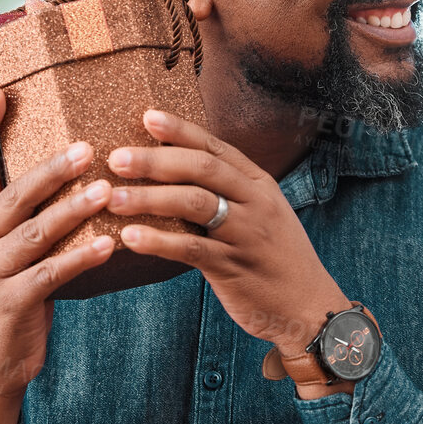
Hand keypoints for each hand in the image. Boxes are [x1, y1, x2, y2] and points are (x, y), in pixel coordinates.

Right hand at [0, 89, 114, 423]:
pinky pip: (51, 274)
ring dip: (74, 209)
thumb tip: (74, 184)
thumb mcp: (14, 261)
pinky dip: (82, 257)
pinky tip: (110, 244)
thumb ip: (32, 226)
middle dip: (51, 168)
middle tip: (87, 146)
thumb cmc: (13, 307)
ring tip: (108, 189)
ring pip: (36, 232)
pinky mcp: (9, 303)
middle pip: (15, 196)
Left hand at [108, 109, 351, 396]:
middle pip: (201, 169)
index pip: (215, 147)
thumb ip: (227, 194)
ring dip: (149, 198)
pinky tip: (129, 238)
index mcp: (259, 184)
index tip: (147, 117)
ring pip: (194, 204)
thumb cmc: (275, 259)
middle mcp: (255, 203)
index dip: (180, 130)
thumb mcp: (261, 216)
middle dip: (155, 161)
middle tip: (116, 158)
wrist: (310, 306)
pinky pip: (191, 249)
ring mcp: (246, 234)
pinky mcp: (233, 268)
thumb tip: (174, 175)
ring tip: (113, 198)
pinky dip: (158, 241)